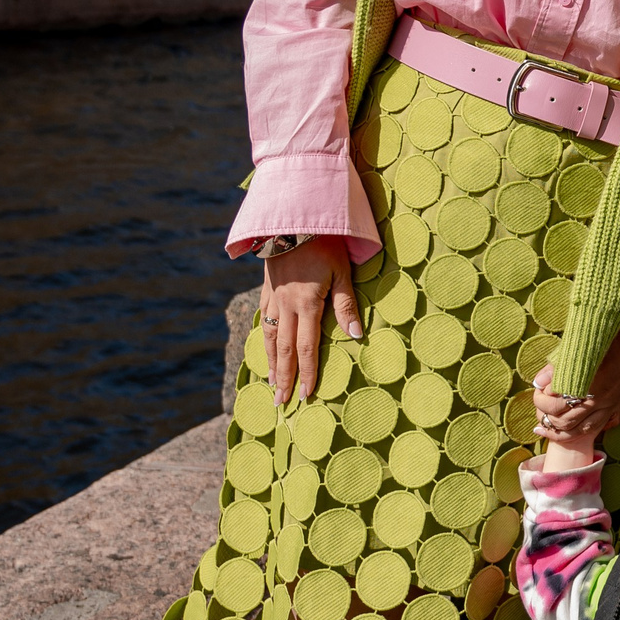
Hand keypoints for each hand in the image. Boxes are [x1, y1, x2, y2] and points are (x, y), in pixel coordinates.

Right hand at [263, 238, 357, 401]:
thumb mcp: (342, 271)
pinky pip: (263, 319)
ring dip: (271, 363)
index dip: (307, 373)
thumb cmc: (325, 242)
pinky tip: (265, 348)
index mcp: (307, 303)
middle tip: (281, 403)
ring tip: (271, 383)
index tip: (306, 396)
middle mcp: (286, 305)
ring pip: (269, 337)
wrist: (293, 215)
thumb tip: (356, 336)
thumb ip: (347, 305)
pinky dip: (263, 339)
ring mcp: (273, 297)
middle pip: (283, 350)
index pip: (306, 348)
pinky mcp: (267, 287)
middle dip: (283, 378)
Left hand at [533, 312, 619, 452]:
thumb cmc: (615, 332)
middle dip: (548, 418)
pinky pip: (605, 426)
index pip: (556, 405)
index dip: (541, 401)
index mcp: (590, 383)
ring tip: (551, 427)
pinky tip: (580, 425)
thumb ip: (560, 365)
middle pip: (567, 422)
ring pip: (585, 430)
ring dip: (565, 431)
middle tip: (541, 410)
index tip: (538, 392)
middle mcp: (603, 400)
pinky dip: (590, 429)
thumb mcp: (585, 345)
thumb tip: (539, 381)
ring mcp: (615, 405)